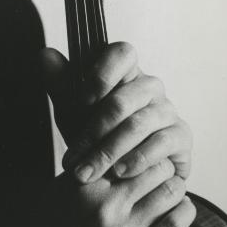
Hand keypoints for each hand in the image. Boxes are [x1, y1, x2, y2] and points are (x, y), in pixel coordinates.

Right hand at [5, 158, 196, 226]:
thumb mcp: (53, 194)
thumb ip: (81, 174)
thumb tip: (105, 156)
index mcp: (82, 183)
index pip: (128, 150)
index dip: (139, 150)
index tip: (143, 154)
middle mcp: (103, 204)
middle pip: (154, 167)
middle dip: (160, 166)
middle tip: (162, 170)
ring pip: (168, 191)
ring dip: (173, 187)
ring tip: (170, 189)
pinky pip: (173, 225)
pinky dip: (183, 211)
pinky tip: (180, 209)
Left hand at [42, 42, 192, 182]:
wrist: (120, 173)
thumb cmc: (97, 136)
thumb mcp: (73, 113)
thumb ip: (61, 84)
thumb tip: (45, 54)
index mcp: (124, 72)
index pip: (122, 53)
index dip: (103, 73)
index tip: (82, 101)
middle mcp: (149, 86)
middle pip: (124, 98)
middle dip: (93, 132)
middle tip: (74, 159)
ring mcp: (167, 110)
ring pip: (139, 124)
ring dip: (109, 152)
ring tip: (89, 172)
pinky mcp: (181, 135)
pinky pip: (161, 144)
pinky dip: (137, 160)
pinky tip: (120, 173)